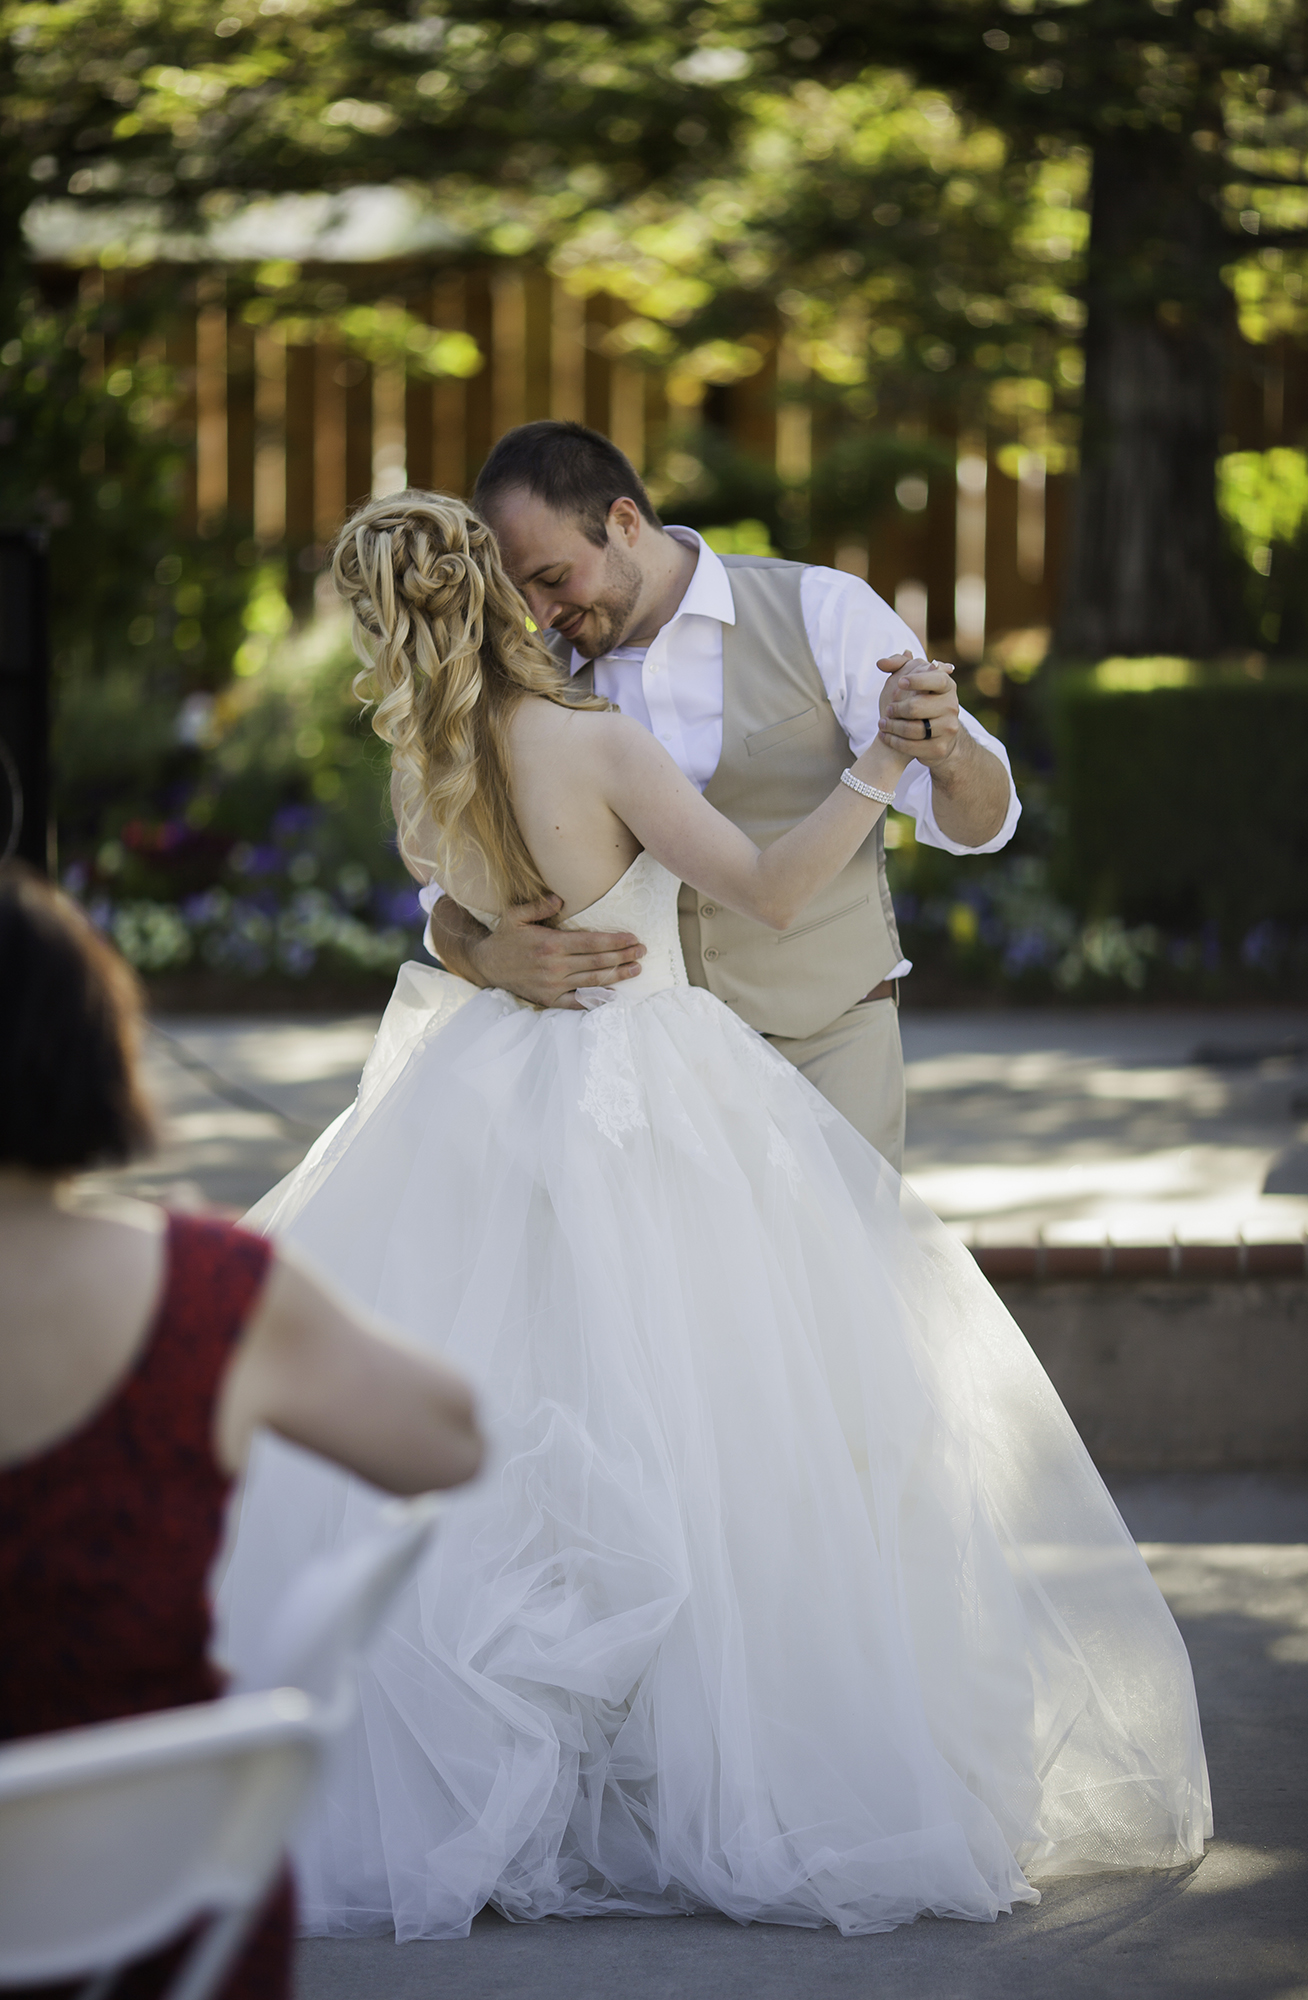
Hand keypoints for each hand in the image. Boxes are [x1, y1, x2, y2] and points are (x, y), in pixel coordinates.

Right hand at [469, 895, 645, 1010]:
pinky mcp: (549, 999)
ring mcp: (553, 985)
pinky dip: (596, 999)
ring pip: (593, 980)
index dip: (616, 941)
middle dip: (624, 956)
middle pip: (598, 961)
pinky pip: (577, 1002)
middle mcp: (555, 966)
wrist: (486, 965)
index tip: (633, 937)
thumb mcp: (516, 915)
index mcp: (551, 944)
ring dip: (619, 975)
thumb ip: (539, 906)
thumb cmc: (505, 938)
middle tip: (643, 951)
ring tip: (637, 969)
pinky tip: (613, 995)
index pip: (592, 942)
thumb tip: (560, 898)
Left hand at [876, 653, 961, 766]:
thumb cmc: (922, 702)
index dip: (918, 680)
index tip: (900, 682)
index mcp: (948, 687)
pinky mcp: (940, 748)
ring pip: (912, 729)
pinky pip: (912, 746)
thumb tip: (881, 663)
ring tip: (882, 723)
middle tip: (887, 709)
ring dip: (892, 726)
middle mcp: (952, 707)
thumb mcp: (914, 681)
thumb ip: (898, 665)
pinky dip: (894, 742)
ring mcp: (948, 729)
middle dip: (896, 708)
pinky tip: (885, 736)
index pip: (937, 679)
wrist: (940, 736)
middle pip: (916, 707)